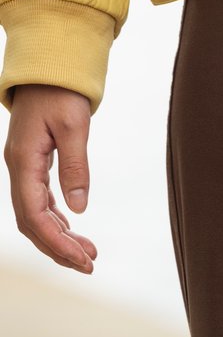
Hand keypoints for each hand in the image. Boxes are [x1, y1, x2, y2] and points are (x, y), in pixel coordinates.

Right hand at [4, 85, 97, 272]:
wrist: (48, 72)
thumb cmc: (61, 95)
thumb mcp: (74, 128)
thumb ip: (76, 167)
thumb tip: (79, 208)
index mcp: (24, 163)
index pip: (35, 215)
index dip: (56, 242)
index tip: (83, 260)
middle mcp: (18, 169)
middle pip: (32, 222)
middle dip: (58, 248)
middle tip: (89, 265)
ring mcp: (23, 169)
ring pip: (35, 215)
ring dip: (58, 237)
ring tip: (87, 254)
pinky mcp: (32, 166)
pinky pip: (39, 202)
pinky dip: (56, 220)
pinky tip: (73, 230)